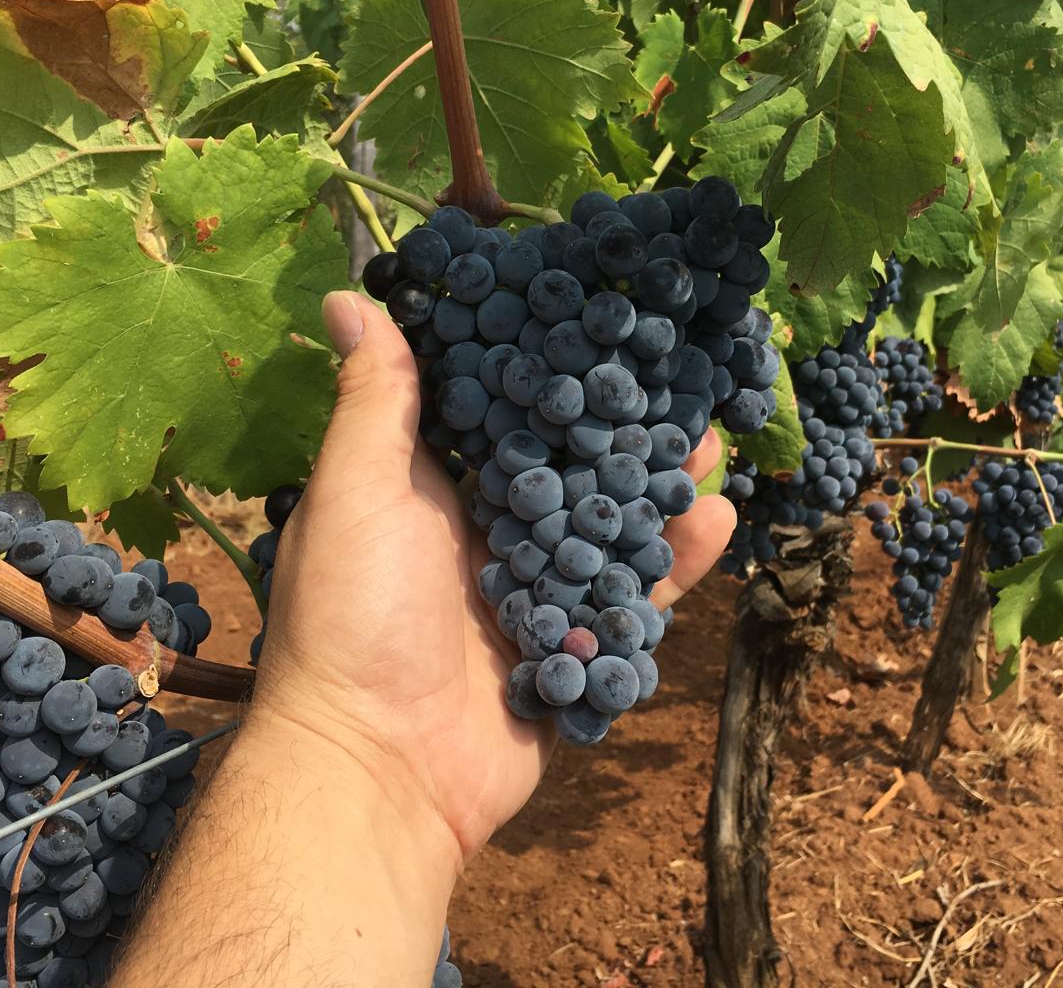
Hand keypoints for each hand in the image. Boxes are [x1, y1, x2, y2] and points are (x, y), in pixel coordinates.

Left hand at [252, 290, 734, 862]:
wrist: (378, 770)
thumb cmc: (352, 618)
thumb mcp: (357, 492)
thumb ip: (376, 401)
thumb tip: (346, 292)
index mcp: (432, 491)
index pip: (499, 413)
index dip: (545, 368)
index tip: (597, 317)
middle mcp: (486, 536)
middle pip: (570, 467)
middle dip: (622, 425)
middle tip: (681, 375)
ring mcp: (534, 595)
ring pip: (611, 529)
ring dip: (660, 488)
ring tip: (715, 438)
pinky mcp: (572, 653)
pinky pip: (633, 603)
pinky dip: (674, 565)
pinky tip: (717, 520)